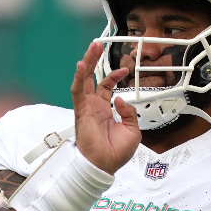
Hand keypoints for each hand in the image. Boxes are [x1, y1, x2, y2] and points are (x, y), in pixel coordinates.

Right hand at [71, 42, 139, 173]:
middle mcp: (94, 106)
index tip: (126, 69)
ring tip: (92, 47)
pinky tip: (81, 65)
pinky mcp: (81, 111)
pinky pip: (77, 91)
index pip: (106, 86)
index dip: (115, 75)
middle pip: (92, 78)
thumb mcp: (133, 131)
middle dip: (95, 60)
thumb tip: (121, 99)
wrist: (105, 166)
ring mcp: (86, 108)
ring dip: (87, 62)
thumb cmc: (116, 153)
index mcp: (105, 110)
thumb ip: (130, 113)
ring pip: (84, 80)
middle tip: (98, 44)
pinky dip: (78, 78)